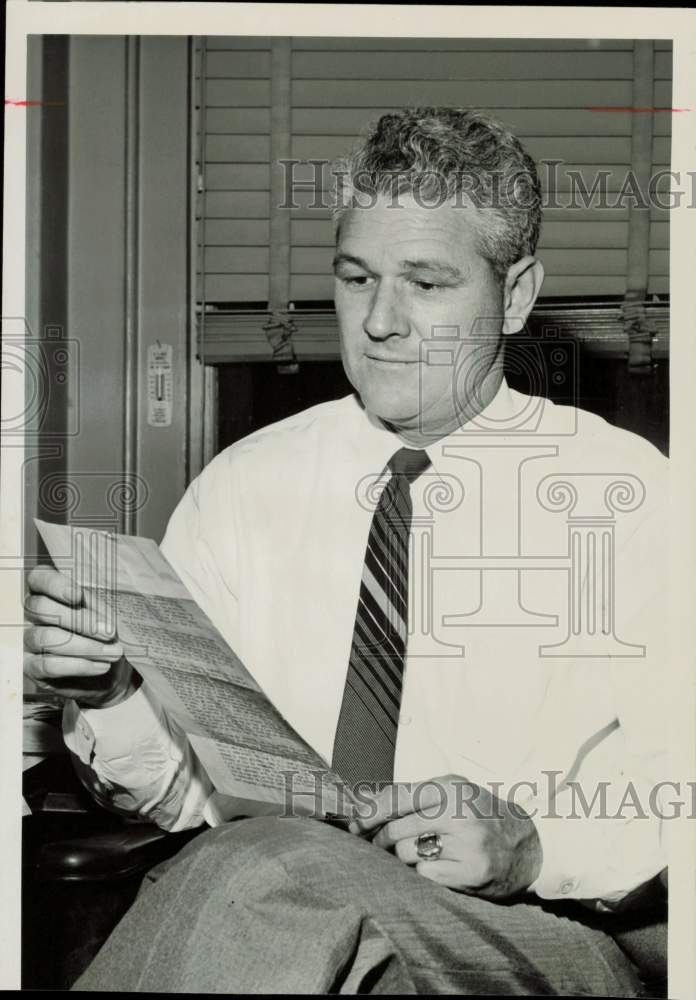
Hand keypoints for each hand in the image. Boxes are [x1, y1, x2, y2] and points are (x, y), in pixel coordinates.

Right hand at [24, 566, 137, 708]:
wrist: (103, 669)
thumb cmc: (101, 632)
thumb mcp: (103, 615)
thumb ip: (98, 611)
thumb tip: (105, 622)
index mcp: (46, 591)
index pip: (39, 578)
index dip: (56, 585)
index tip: (78, 595)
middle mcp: (30, 614)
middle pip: (41, 608)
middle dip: (79, 620)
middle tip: (109, 632)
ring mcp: (27, 640)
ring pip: (46, 638)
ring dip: (85, 646)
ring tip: (113, 653)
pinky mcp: (30, 667)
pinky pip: (48, 665)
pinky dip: (78, 665)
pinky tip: (101, 665)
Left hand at [349, 775, 541, 899]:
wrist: (528, 842)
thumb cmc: (480, 815)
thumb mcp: (452, 792)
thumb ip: (414, 797)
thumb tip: (365, 808)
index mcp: (449, 787)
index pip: (395, 798)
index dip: (368, 814)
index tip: (354, 826)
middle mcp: (458, 812)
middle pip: (396, 830)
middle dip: (381, 841)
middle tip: (379, 845)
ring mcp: (466, 843)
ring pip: (407, 854)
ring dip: (403, 858)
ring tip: (416, 854)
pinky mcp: (471, 872)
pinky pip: (425, 875)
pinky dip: (424, 873)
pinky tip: (438, 866)